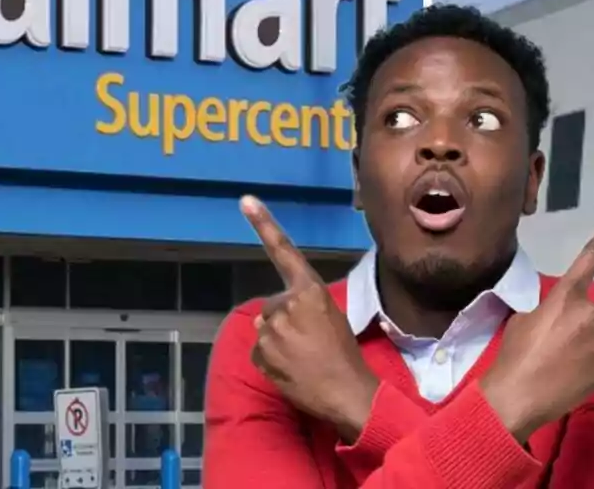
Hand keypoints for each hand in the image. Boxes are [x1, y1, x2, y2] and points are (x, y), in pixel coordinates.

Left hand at [241, 195, 379, 441]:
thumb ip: (301, 308)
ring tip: (303, 358)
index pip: (284, 252)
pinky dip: (270, 360)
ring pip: (265, 330)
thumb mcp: (332, 318)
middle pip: (274, 306)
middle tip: (309, 342)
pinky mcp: (259, 353)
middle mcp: (287, 304)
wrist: (347, 392)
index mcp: (310, 290)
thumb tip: (267, 317)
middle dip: (284, 321)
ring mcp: (271, 329)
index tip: (246, 200)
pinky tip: (290, 370)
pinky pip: (259, 352)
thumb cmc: (345, 354)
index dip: (264, 225)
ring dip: (277, 342)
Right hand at [479, 209, 593, 441]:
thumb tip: (560, 314)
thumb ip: (549, 307)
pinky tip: (570, 375)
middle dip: (574, 322)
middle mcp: (591, 313)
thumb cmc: (515, 354)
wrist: (519, 397)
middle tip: (550, 344)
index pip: (591, 257)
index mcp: (566, 296)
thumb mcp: (525, 317)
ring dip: (583, 344)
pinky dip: (590, 363)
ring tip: (558, 363)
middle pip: (587, 311)